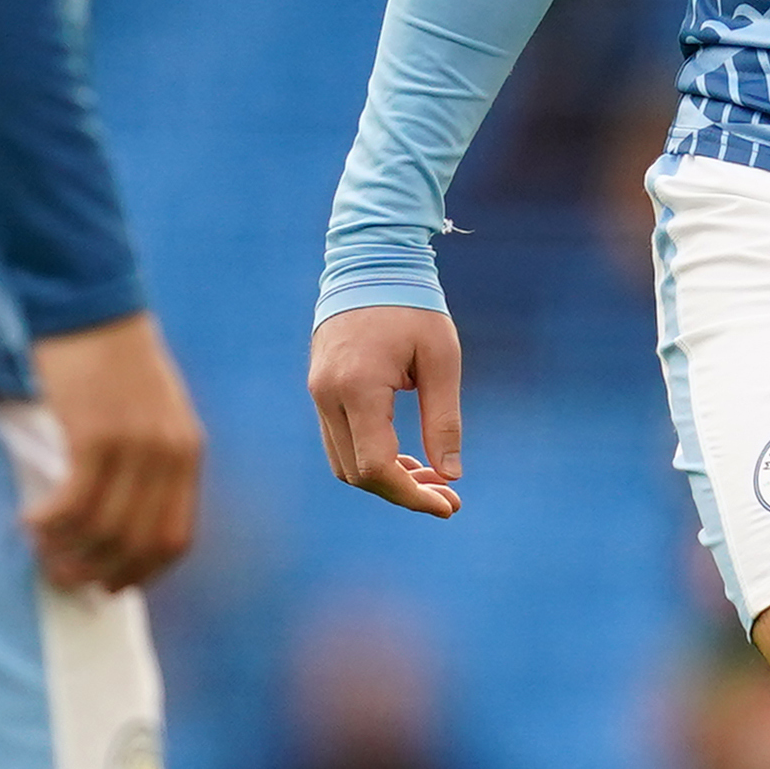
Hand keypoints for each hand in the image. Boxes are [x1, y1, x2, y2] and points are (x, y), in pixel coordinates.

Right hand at [23, 312, 207, 589]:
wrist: (91, 303)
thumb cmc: (110, 359)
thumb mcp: (149, 412)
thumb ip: (147, 461)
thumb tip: (118, 520)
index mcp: (188, 453)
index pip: (176, 539)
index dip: (142, 573)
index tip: (110, 589)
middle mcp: (170, 454)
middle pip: (138, 544)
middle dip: (98, 572)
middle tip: (62, 577)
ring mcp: (135, 445)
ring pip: (103, 529)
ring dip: (67, 550)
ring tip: (39, 549)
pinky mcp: (96, 434)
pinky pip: (74, 502)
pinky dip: (49, 522)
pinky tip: (28, 521)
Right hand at [306, 304, 464, 519]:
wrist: (370, 263)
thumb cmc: (413, 307)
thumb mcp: (442, 360)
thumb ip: (444, 420)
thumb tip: (451, 476)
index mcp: (358, 388)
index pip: (376, 467)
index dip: (411, 496)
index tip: (448, 505)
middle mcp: (328, 395)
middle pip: (357, 473)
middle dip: (402, 493)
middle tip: (449, 497)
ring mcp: (318, 393)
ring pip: (344, 463)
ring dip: (385, 479)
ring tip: (431, 479)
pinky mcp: (319, 390)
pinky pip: (339, 441)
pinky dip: (369, 458)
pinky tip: (405, 458)